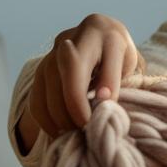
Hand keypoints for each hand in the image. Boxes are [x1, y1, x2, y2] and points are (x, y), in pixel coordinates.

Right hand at [25, 14, 146, 138]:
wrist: (101, 40)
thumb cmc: (121, 59)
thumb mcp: (130, 66)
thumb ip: (117, 81)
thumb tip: (104, 103)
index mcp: (102, 32)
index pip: (89, 63)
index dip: (92, 92)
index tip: (99, 116)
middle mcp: (73, 39)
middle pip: (66, 73)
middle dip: (74, 107)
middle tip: (87, 130)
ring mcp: (52, 54)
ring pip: (47, 86)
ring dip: (60, 117)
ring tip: (76, 134)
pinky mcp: (40, 70)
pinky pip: (37, 98)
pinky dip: (46, 120)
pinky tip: (60, 132)